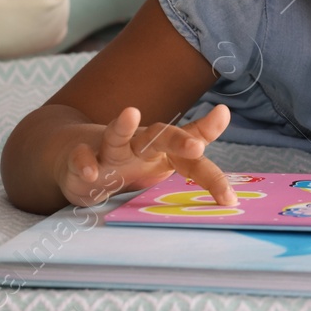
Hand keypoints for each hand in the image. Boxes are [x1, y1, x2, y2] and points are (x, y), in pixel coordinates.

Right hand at [58, 104, 234, 207]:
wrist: (81, 156)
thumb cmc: (133, 159)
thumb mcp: (167, 158)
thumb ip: (197, 150)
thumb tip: (227, 124)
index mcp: (164, 150)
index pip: (192, 157)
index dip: (211, 176)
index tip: (229, 197)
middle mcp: (139, 145)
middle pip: (160, 136)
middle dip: (178, 140)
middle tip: (197, 146)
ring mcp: (110, 151)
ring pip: (116, 136)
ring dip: (122, 126)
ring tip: (130, 113)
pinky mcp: (82, 158)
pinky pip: (82, 158)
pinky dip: (85, 163)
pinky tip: (91, 173)